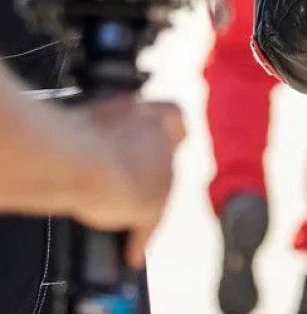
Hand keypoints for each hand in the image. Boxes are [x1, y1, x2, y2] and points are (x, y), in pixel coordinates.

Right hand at [72, 97, 184, 266]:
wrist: (74, 158)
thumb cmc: (69, 136)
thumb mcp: (93, 120)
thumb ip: (109, 128)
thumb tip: (95, 138)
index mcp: (150, 113)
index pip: (175, 117)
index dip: (169, 131)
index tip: (164, 140)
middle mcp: (164, 140)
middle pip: (167, 160)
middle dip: (152, 174)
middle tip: (131, 187)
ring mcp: (164, 172)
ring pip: (161, 193)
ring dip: (146, 206)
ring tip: (127, 225)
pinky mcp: (154, 202)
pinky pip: (149, 225)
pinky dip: (140, 241)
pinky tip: (132, 256)